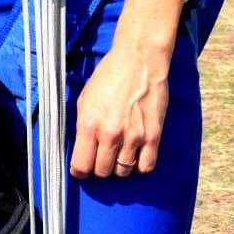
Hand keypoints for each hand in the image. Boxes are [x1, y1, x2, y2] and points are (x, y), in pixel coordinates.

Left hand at [69, 36, 170, 179]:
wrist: (138, 62)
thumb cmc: (109, 77)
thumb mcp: (84, 99)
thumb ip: (82, 126)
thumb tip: (80, 149)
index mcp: (88, 124)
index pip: (81, 165)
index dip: (79, 171)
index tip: (81, 170)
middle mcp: (110, 134)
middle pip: (102, 172)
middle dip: (98, 168)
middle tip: (100, 159)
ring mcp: (133, 137)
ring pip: (123, 171)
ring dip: (118, 167)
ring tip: (117, 155)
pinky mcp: (153, 136)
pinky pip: (146, 167)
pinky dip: (139, 166)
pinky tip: (135, 155)